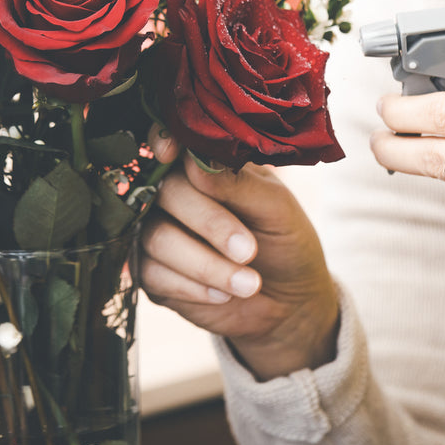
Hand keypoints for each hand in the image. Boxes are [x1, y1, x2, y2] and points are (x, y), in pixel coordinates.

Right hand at [138, 127, 339, 380]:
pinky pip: (153, 275)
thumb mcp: (275, 208)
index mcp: (202, 167)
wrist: (291, 301)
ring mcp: (158, 234)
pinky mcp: (153, 275)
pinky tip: (226, 294)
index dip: (162, 142)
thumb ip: (237, 183)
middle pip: (164, 193)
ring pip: (157, 238)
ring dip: (207, 264)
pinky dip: (194, 287)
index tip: (170, 153)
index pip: (169, 144)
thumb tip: (196, 163)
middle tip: (248, 250)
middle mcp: (173, 197)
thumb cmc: (286, 242)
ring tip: (249, 283)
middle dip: (208, 223)